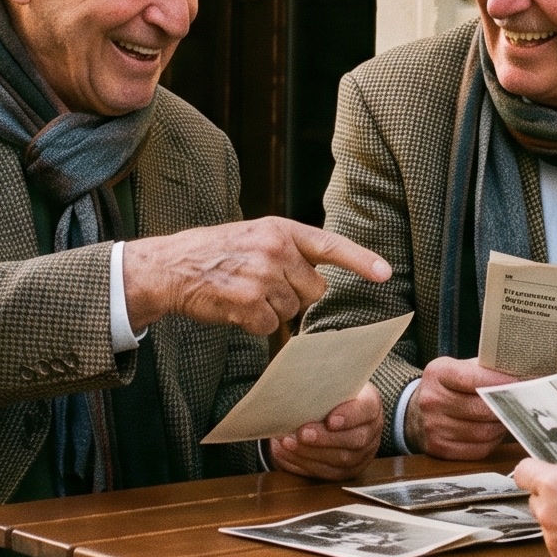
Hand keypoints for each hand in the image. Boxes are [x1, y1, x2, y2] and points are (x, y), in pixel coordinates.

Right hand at [123, 219, 391, 335]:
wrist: (171, 267)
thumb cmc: (215, 254)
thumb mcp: (255, 237)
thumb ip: (287, 252)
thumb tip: (317, 283)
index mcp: (280, 230)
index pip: (330, 246)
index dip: (360, 260)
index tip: (384, 274)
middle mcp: (275, 249)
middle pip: (314, 290)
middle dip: (296, 296)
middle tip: (263, 287)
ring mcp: (262, 276)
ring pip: (292, 311)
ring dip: (271, 311)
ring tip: (243, 293)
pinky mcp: (248, 302)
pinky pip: (269, 326)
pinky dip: (255, 324)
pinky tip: (234, 307)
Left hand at [270, 384, 383, 481]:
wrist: (331, 411)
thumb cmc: (329, 394)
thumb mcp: (330, 383)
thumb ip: (321, 384)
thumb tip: (297, 380)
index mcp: (370, 405)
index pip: (367, 409)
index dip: (350, 416)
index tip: (330, 420)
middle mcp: (371, 432)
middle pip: (354, 440)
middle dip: (325, 439)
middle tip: (301, 433)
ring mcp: (361, 455)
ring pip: (340, 461)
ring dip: (310, 453)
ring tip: (287, 443)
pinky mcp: (346, 471)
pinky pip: (326, 472)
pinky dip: (303, 463)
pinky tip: (285, 453)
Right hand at [408, 356, 521, 460]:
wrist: (416, 413)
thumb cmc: (448, 388)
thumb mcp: (459, 368)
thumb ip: (485, 369)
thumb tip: (521, 374)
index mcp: (437, 373)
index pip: (474, 379)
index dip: (501, 383)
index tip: (520, 383)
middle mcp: (431, 400)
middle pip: (481, 408)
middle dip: (506, 407)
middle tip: (521, 403)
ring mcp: (433, 427)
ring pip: (483, 432)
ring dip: (501, 426)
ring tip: (507, 417)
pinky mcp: (439, 449)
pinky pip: (478, 450)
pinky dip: (492, 442)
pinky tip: (493, 432)